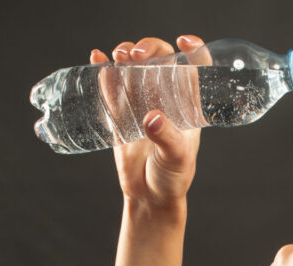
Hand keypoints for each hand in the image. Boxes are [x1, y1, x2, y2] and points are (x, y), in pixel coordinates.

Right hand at [91, 35, 212, 209]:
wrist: (149, 196)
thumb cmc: (173, 177)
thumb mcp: (176, 157)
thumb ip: (165, 137)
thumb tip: (152, 117)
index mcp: (187, 104)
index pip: (196, 67)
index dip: (193, 49)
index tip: (183, 41)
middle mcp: (165, 97)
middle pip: (160, 58)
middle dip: (149, 48)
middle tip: (136, 54)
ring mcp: (142, 102)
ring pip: (134, 67)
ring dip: (126, 54)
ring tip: (118, 55)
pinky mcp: (120, 112)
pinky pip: (112, 85)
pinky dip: (104, 68)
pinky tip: (96, 58)